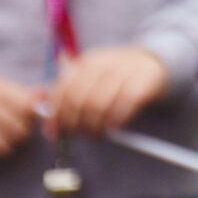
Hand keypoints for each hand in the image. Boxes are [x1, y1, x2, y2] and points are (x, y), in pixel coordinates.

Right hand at [0, 74, 39, 164]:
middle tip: (17, 134)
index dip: (32, 118)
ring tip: (3, 142)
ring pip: (0, 147)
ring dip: (6, 148)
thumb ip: (24, 94)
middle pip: (16, 130)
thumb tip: (47, 98)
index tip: (28, 120)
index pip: (25, 108)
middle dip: (21, 135)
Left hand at [44, 45, 168, 136]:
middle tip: (80, 135)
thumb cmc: (116, 79)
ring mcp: (124, 70)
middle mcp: (103, 64)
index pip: (62, 90)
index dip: (56, 115)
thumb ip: (67, 95)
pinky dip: (117, 118)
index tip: (55, 133)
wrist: (154, 63)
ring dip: (95, 125)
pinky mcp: (144, 79)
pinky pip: (125, 103)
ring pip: (100, 103)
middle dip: (75, 124)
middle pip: (79, 99)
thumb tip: (43, 114)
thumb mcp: (91, 80)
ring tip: (98, 134)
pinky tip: (115, 126)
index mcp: (86, 63)